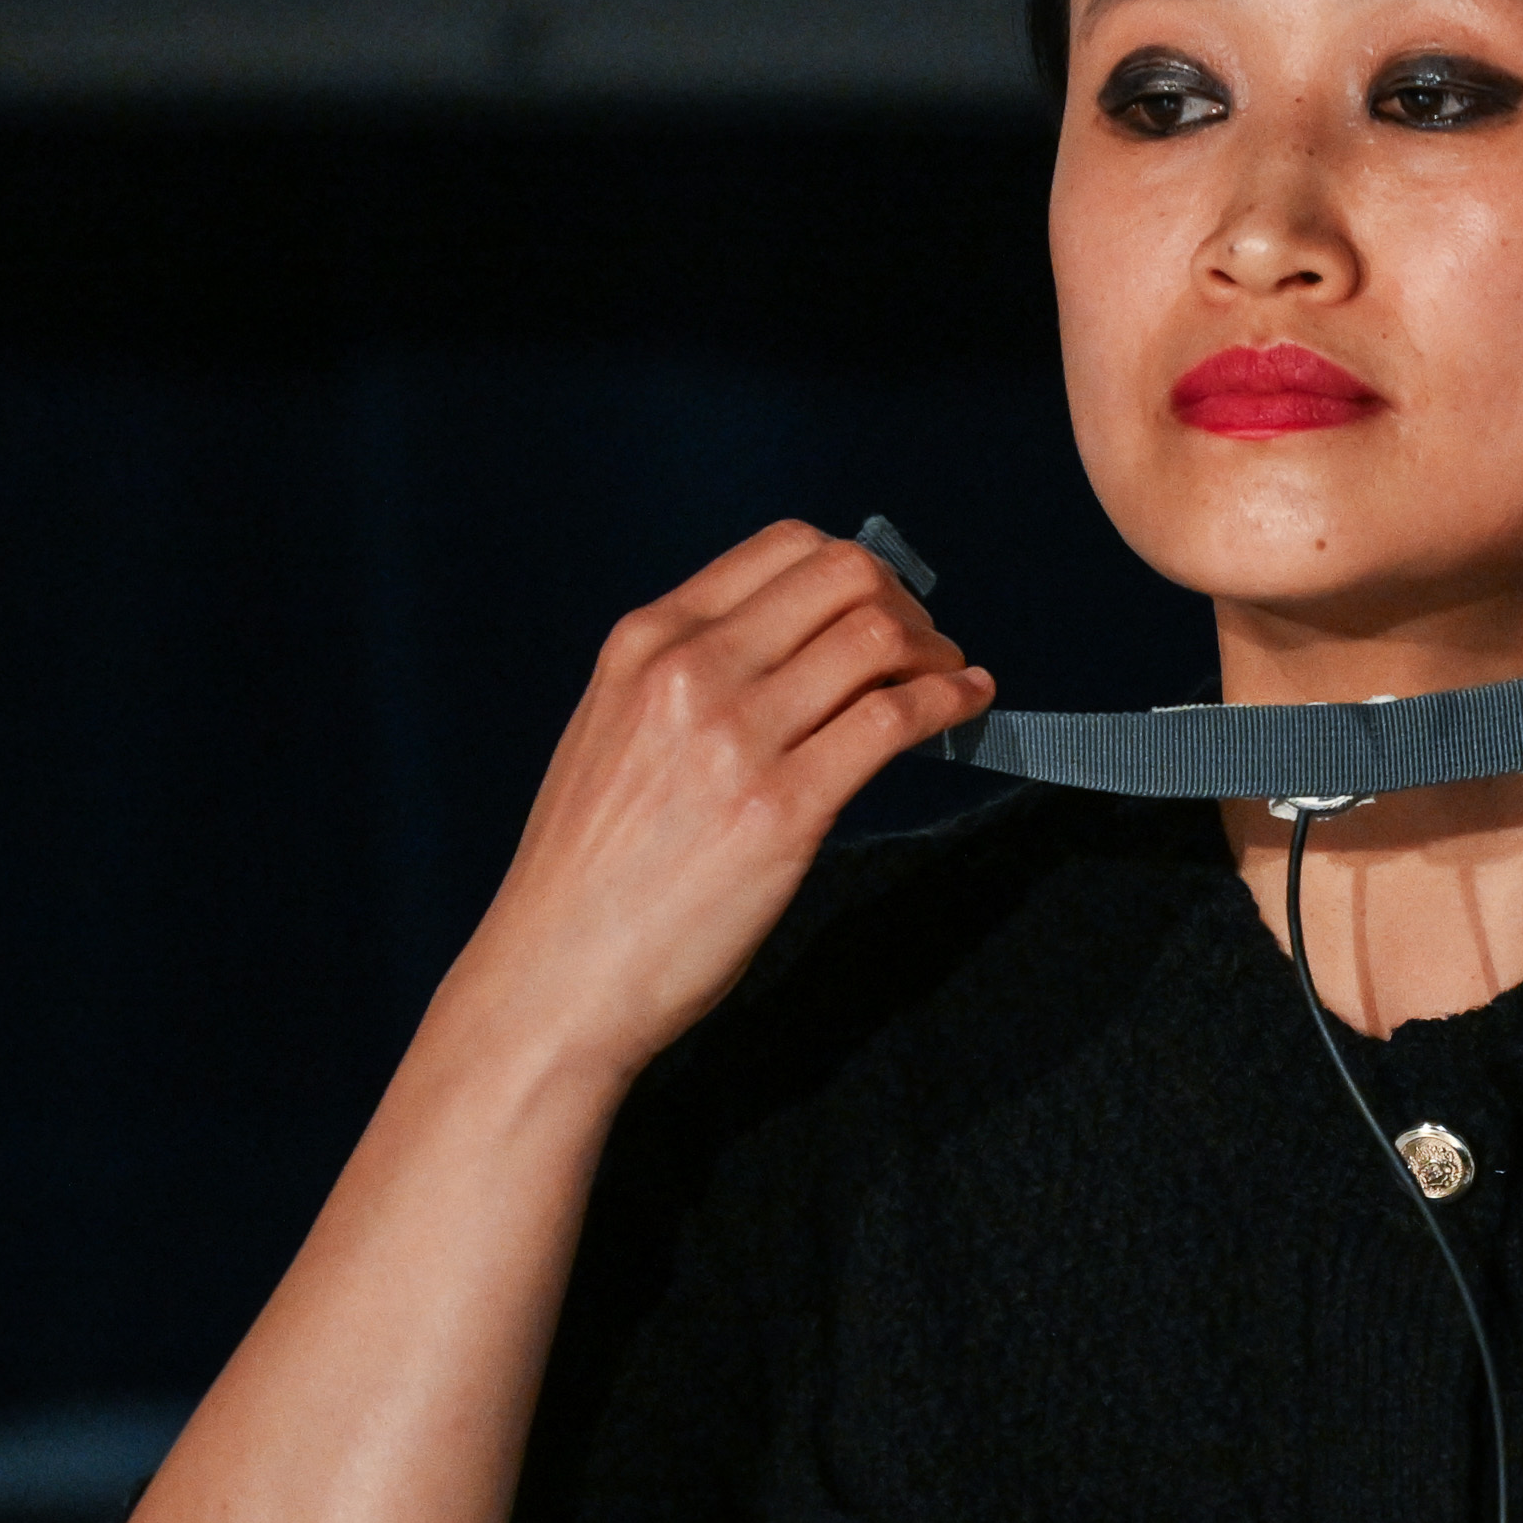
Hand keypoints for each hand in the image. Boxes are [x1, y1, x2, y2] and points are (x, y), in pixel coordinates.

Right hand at [441, 523, 990, 1081]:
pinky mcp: (783, 809)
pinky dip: (949, 702)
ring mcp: (738, 736)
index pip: (784, 547)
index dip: (858, 570)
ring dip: (936, 653)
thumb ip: (687, 679)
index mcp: (648, 640)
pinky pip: (894, 720)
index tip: (885, 606)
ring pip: (878, 638)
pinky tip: (967, 708)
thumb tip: (791, 654)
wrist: (554, 975)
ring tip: (951, 681)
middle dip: (907, 603)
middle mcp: (692, 669)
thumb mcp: (614, 730)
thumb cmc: (588, 872)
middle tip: (928, 649)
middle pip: (846, 577)